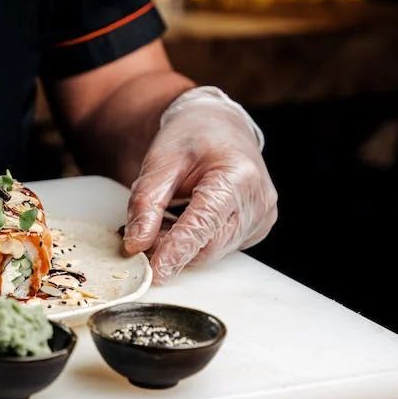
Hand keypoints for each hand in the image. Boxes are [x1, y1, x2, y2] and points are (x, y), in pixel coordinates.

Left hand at [123, 87, 277, 283]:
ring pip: (212, 251)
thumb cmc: (193, 137)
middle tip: (141, 239)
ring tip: (164, 219)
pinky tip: (183, 221)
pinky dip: (195, 242)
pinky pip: (219, 247)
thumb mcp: (160, 160)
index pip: (205, 222)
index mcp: (239, 175)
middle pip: (209, 244)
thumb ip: (146, 203)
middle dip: (172, 249)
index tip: (156, 271)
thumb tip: (136, 245)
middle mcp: (258, 200)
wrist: (221, 126)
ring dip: (182, 247)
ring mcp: (261, 218)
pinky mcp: (256, 228)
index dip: (178, 249)